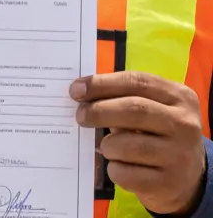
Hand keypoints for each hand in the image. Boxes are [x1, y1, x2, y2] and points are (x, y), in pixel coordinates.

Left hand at [72, 71, 206, 214]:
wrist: (188, 177)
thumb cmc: (158, 133)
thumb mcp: (152, 109)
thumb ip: (123, 97)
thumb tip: (80, 93)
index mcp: (180, 97)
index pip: (137, 82)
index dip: (102, 83)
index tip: (75, 90)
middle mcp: (185, 124)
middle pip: (134, 110)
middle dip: (99, 111)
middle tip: (80, 116)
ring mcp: (179, 155)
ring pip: (126, 144)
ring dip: (107, 145)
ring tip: (107, 146)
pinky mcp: (169, 183)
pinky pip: (126, 174)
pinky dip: (114, 169)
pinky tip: (120, 166)